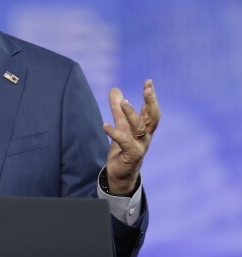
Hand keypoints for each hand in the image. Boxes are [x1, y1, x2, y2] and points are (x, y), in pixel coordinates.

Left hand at [103, 79, 160, 193]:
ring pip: (139, 127)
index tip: (149, 82)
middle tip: (147, 89)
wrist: (121, 174)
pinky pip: (123, 141)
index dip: (151, 97)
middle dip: (151, 102)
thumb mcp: (120, 126)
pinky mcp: (131, 155)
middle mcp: (145, 136)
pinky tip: (105, 125)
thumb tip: (115, 89)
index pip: (150, 110)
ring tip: (124, 101)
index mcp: (144, 129)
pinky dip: (114, 133)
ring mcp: (140, 145)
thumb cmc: (123, 149)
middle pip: (152, 117)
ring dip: (132, 113)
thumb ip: (117, 109)